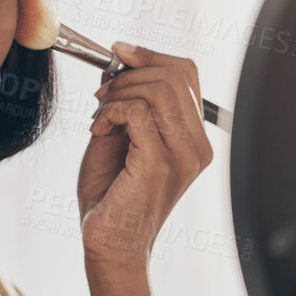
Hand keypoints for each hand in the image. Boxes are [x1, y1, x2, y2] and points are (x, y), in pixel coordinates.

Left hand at [75, 42, 213, 271]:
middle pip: (175, 74)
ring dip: (118, 92)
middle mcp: (197, 146)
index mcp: (193, 138)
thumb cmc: (110, 196)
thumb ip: (122, 99)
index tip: (117, 53)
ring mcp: (183, 155)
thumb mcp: (115, 134)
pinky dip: (111, 111)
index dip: (151, 54)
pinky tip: (98, 129)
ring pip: (158, 88)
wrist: (107, 242)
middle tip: (101, 95)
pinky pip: (138, 111)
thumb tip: (117, 61)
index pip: (186, 74)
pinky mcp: (159, 163)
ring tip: (99, 116)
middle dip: (130, 72)